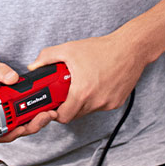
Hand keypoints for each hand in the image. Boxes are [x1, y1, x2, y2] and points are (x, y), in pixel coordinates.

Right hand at [0, 49, 56, 143]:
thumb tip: (12, 78)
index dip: (10, 133)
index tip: (23, 128)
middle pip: (12, 130)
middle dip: (31, 126)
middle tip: (45, 116)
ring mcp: (3, 111)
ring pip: (19, 125)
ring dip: (35, 122)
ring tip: (49, 113)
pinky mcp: (10, 105)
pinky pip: (22, 116)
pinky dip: (34, 114)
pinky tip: (44, 109)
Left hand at [30, 30, 150, 123]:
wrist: (130, 49)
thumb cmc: (102, 49)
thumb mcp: (69, 49)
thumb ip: (47, 57)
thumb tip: (34, 66)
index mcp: (82, 92)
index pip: (63, 117)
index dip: (56, 113)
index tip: (54, 104)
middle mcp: (96, 102)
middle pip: (75, 114)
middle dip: (68, 106)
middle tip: (65, 92)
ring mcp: (108, 103)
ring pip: (88, 110)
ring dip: (82, 102)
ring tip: (82, 84)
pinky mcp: (117, 102)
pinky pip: (101, 106)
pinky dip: (95, 99)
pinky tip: (95, 83)